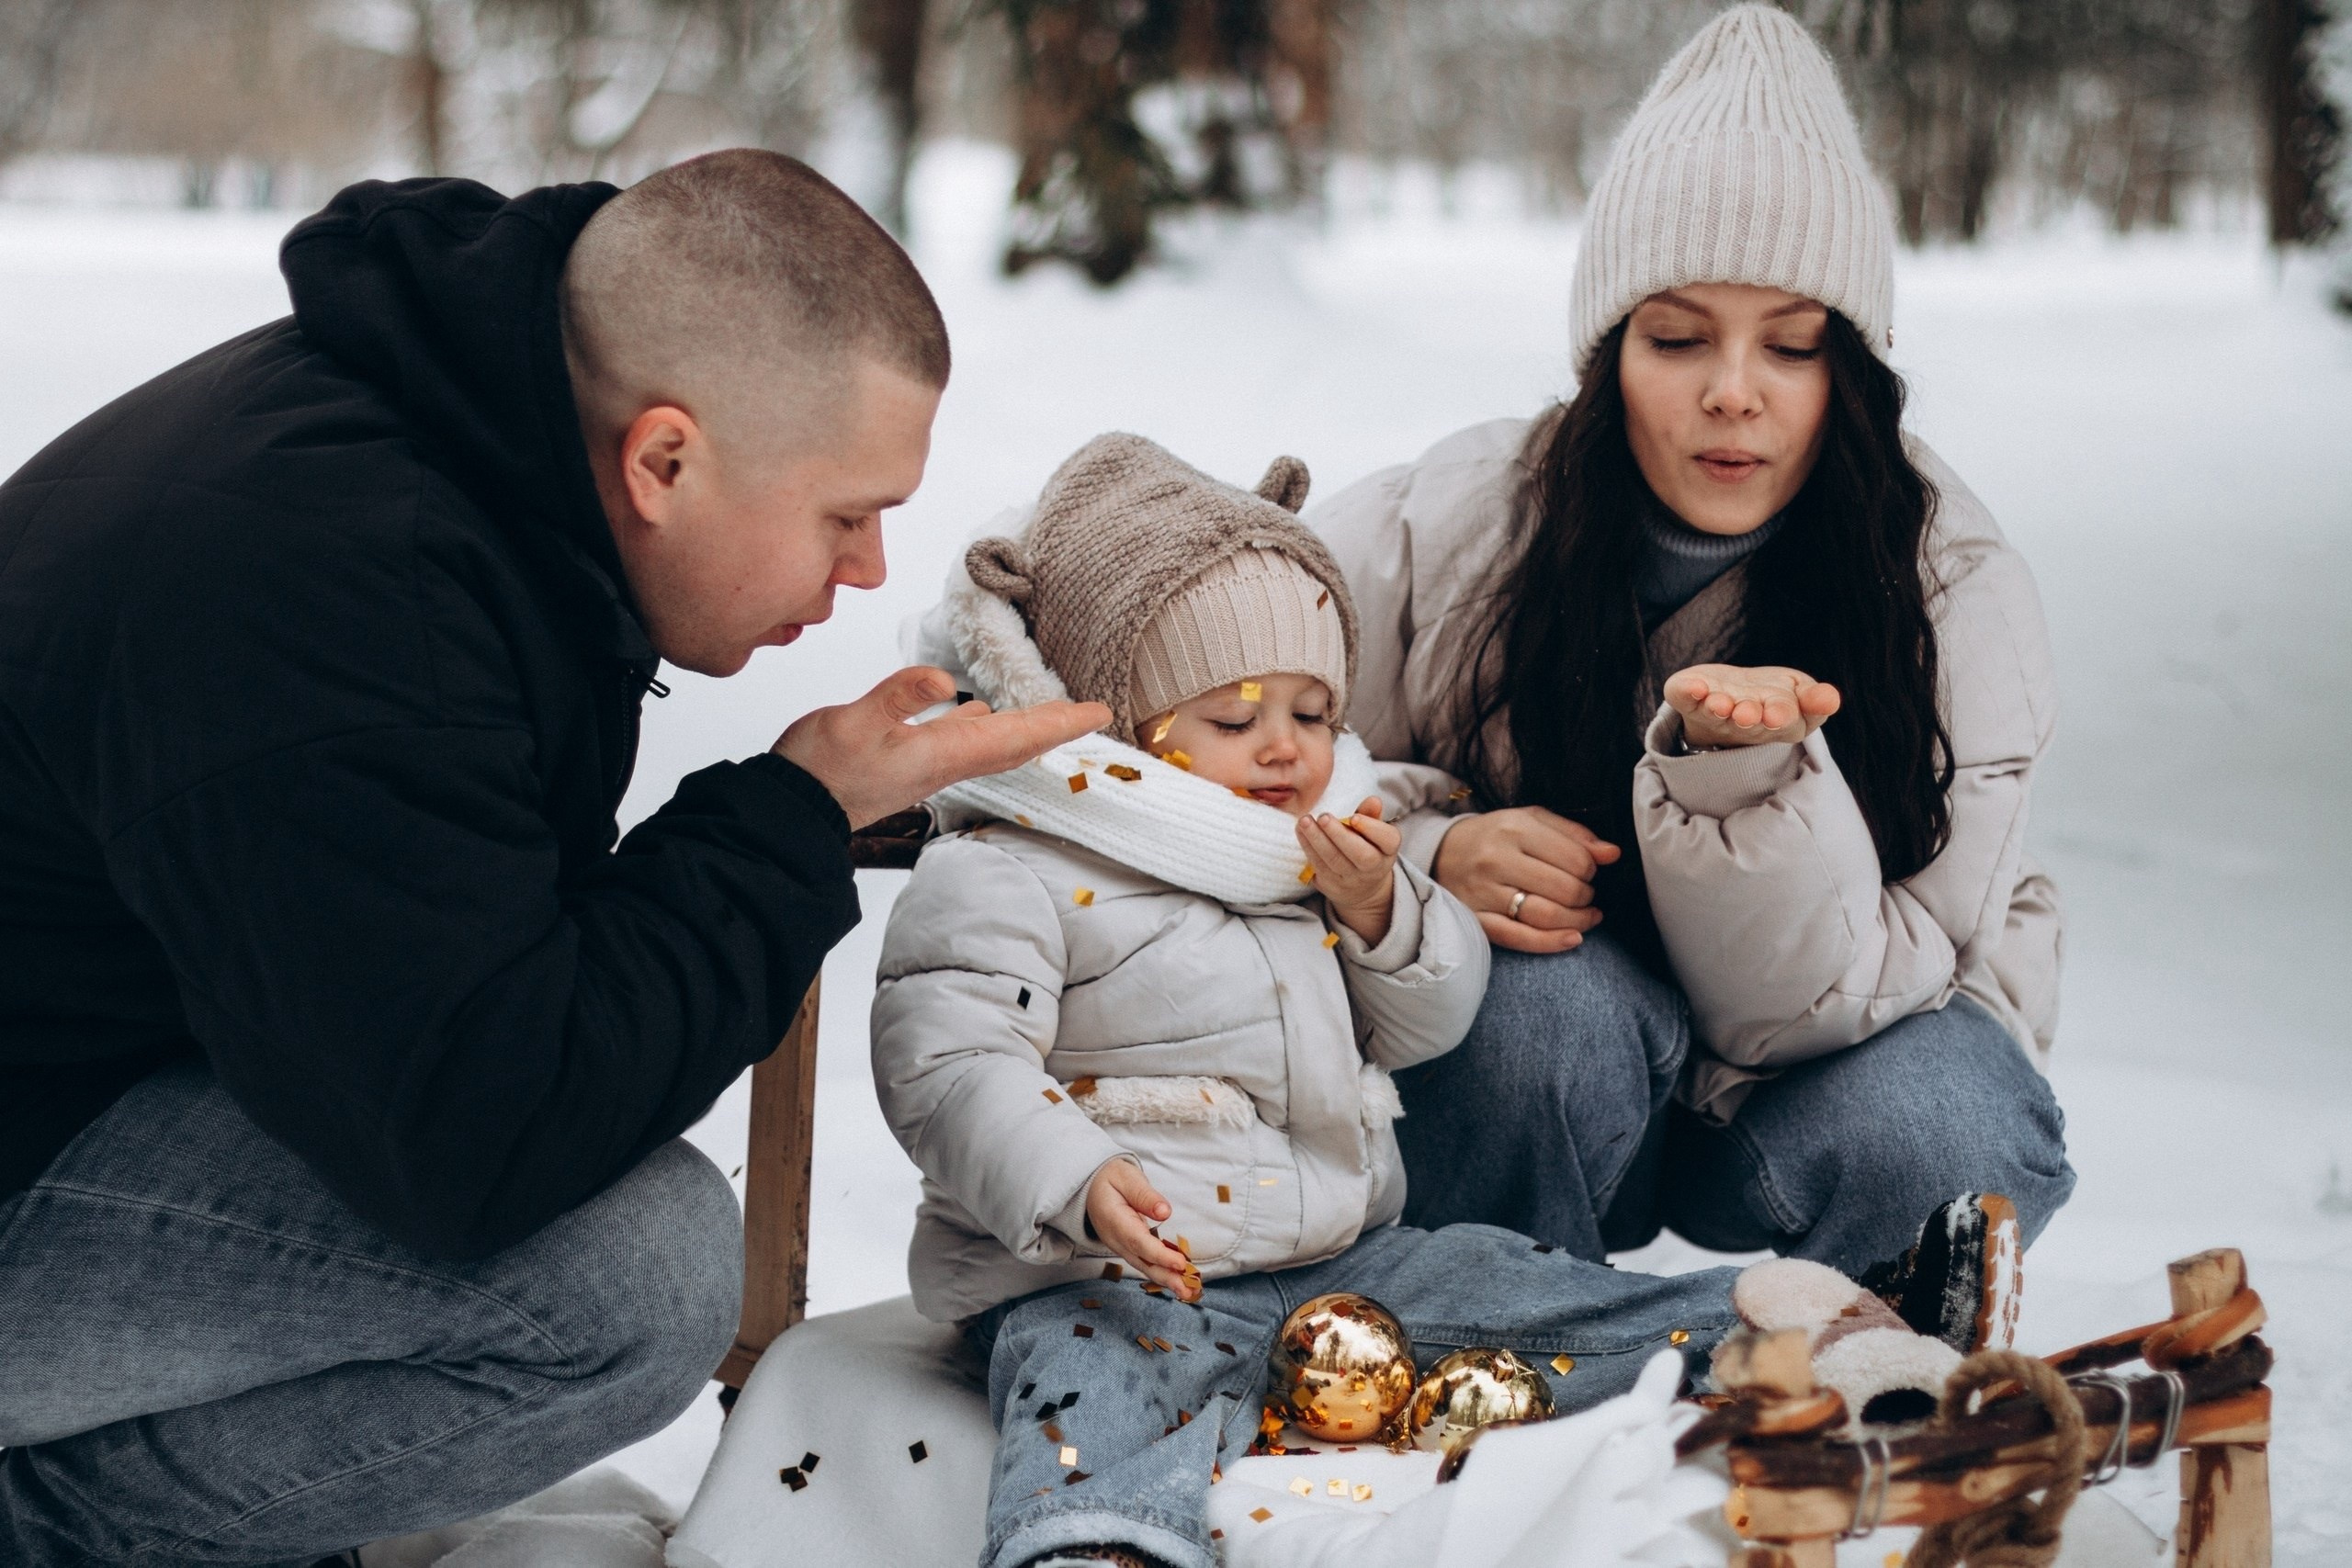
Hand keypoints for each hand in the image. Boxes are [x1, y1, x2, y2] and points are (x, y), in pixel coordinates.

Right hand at [775, 667, 1110, 829]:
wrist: (794, 811)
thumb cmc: (820, 769)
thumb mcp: (855, 720)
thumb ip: (899, 698)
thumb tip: (944, 682)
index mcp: (942, 753)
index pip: (1017, 735)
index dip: (1060, 723)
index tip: (1097, 714)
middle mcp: (944, 763)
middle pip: (1015, 744)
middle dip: (1055, 727)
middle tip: (1090, 714)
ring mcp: (928, 765)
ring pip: (992, 744)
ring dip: (1026, 728)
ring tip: (1051, 712)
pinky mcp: (911, 763)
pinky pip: (963, 743)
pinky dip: (986, 727)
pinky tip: (982, 713)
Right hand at [1085, 1159, 1197, 1299]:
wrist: (1090, 1187)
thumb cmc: (1111, 1179)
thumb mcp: (1126, 1177)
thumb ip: (1144, 1194)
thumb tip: (1165, 1212)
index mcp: (1114, 1220)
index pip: (1138, 1241)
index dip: (1159, 1254)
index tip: (1180, 1263)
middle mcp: (1115, 1239)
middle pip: (1142, 1261)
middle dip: (1165, 1277)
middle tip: (1187, 1291)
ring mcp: (1120, 1246)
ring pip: (1143, 1266)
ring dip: (1165, 1280)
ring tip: (1187, 1293)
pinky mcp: (1127, 1248)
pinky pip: (1144, 1263)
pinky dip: (1161, 1273)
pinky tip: (1177, 1280)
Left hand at [1299, 797, 1400, 945]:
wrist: (1361, 888)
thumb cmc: (1367, 848)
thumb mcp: (1373, 833)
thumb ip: (1371, 815)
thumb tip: (1373, 800)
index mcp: (1388, 850)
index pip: (1388, 840)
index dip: (1372, 828)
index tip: (1354, 817)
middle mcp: (1373, 868)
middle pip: (1360, 854)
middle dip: (1339, 834)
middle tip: (1323, 816)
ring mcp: (1352, 880)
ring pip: (1334, 860)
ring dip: (1317, 839)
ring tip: (1304, 821)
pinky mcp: (1332, 885)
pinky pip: (1319, 866)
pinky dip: (1308, 847)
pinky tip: (1300, 831)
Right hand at [1431, 806, 1620, 953]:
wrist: (1440, 852)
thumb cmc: (1495, 836)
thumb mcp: (1531, 820)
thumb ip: (1574, 834)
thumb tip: (1613, 853)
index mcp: (1514, 829)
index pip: (1575, 858)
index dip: (1591, 870)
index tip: (1588, 873)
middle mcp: (1497, 859)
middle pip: (1565, 889)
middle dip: (1585, 897)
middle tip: (1585, 896)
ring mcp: (1484, 892)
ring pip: (1546, 915)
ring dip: (1577, 921)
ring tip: (1586, 917)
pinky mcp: (1475, 919)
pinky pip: (1520, 938)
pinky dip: (1552, 942)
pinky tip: (1573, 938)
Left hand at [1663, 663, 1839, 749]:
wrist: (1729, 697)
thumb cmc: (1771, 696)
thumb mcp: (1800, 694)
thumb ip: (1816, 699)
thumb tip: (1831, 699)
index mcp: (1779, 722)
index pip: (1788, 723)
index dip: (1783, 717)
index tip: (1778, 714)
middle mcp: (1745, 723)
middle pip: (1749, 723)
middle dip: (1748, 717)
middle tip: (1747, 714)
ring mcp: (1716, 712)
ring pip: (1717, 714)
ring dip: (1719, 708)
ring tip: (1720, 704)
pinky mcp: (1690, 701)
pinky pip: (1684, 698)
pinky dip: (1686, 692)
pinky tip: (1693, 686)